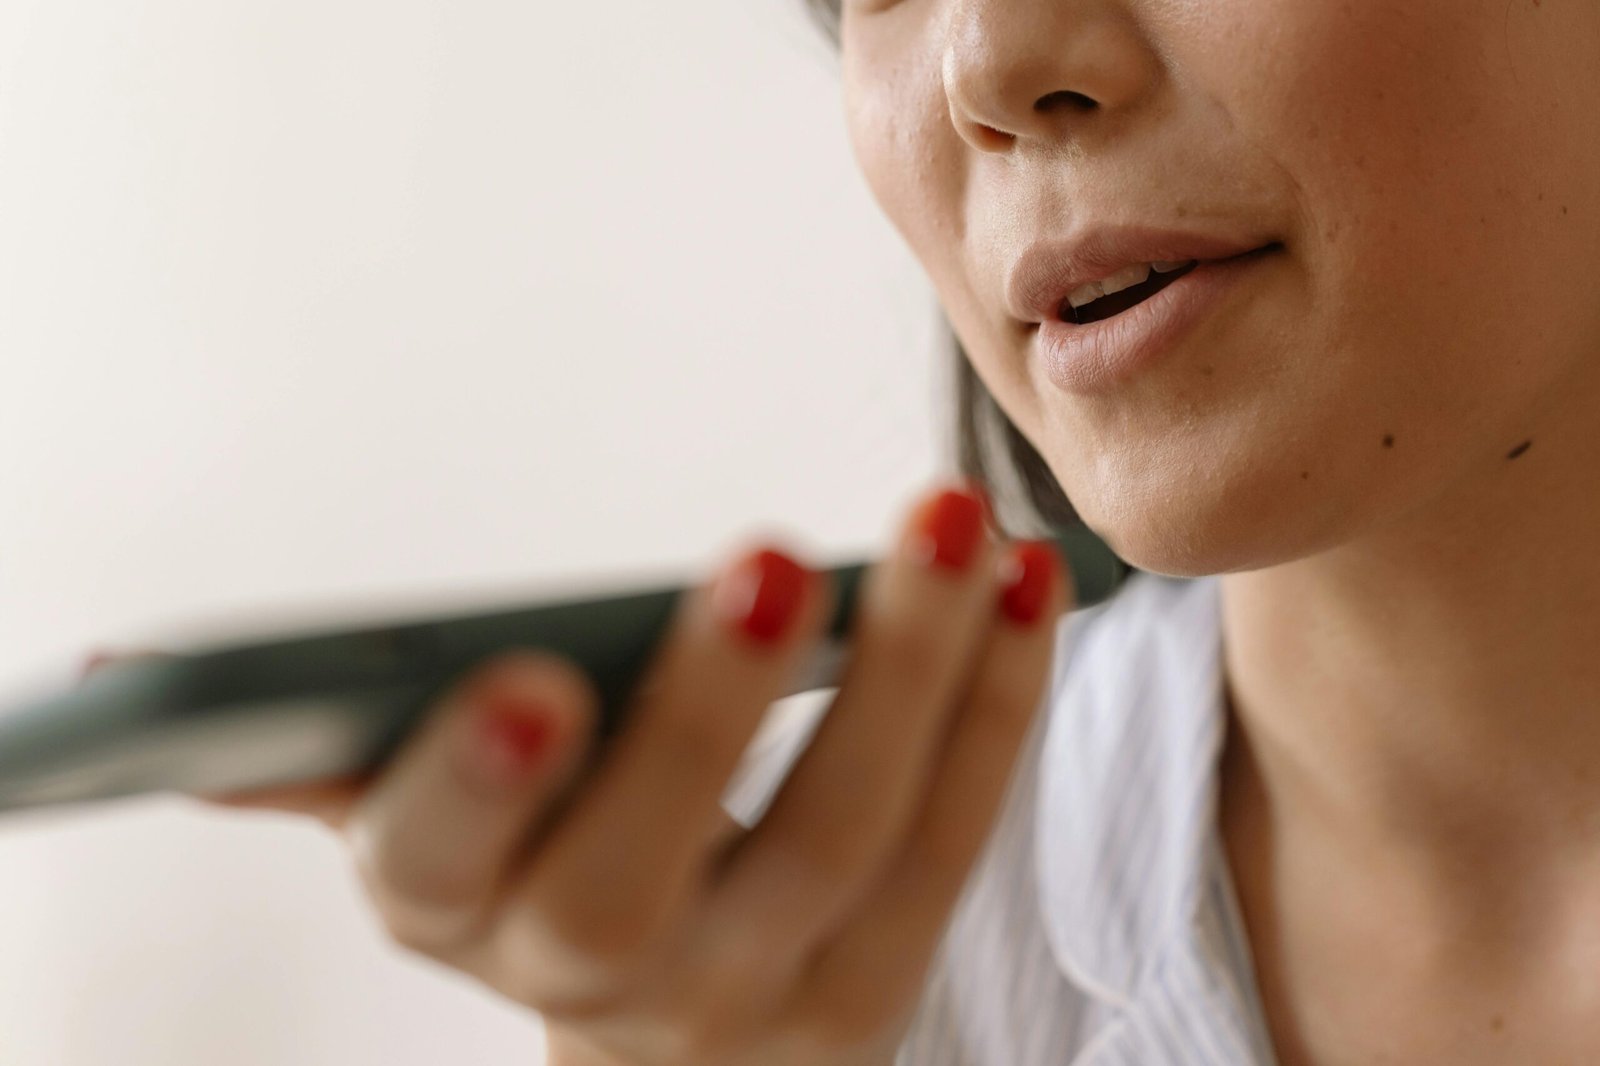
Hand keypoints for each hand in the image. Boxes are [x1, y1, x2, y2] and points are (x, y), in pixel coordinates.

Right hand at [85, 481, 1071, 1065]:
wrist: (668, 1035)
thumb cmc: (541, 868)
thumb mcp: (435, 829)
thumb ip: (344, 760)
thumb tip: (163, 700)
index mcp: (449, 908)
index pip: (433, 866)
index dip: (472, 783)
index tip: (524, 678)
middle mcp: (588, 976)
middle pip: (646, 872)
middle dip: (707, 720)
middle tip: (769, 557)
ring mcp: (749, 1002)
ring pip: (841, 849)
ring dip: (907, 683)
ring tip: (953, 525)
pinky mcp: (873, 988)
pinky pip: (953, 844)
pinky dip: (995, 707)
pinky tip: (1026, 587)